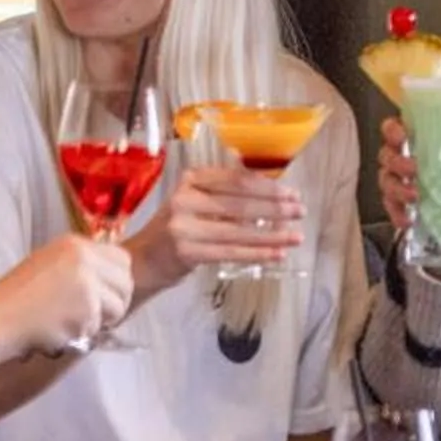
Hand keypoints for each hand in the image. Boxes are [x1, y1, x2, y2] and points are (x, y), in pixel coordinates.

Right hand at [0, 233, 136, 354]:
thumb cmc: (16, 299)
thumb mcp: (51, 267)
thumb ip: (82, 268)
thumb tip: (112, 284)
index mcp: (74, 244)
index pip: (122, 259)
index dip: (117, 281)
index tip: (104, 295)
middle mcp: (84, 257)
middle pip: (126, 282)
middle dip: (115, 303)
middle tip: (95, 316)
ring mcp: (87, 282)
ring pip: (119, 307)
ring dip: (100, 321)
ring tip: (72, 323)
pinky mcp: (87, 308)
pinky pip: (100, 326)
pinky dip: (83, 334)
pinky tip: (60, 331)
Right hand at [129, 166, 301, 290]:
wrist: (140, 261)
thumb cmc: (174, 230)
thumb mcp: (193, 201)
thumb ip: (222, 191)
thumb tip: (266, 183)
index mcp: (190, 179)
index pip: (236, 180)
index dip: (267, 187)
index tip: (291, 193)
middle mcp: (185, 198)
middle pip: (240, 203)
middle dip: (276, 208)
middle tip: (300, 211)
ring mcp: (184, 226)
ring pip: (239, 230)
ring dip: (273, 234)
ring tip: (297, 236)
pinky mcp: (187, 251)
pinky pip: (231, 252)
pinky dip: (258, 253)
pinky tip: (278, 254)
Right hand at [377, 117, 440, 239]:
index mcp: (417, 140)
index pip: (393, 128)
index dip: (392, 130)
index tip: (402, 135)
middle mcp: (402, 158)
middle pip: (387, 155)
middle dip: (397, 161)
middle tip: (414, 168)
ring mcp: (398, 181)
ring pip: (386, 181)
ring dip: (397, 188)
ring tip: (414, 196)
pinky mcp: (398, 203)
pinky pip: (391, 207)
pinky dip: (396, 214)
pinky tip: (406, 221)